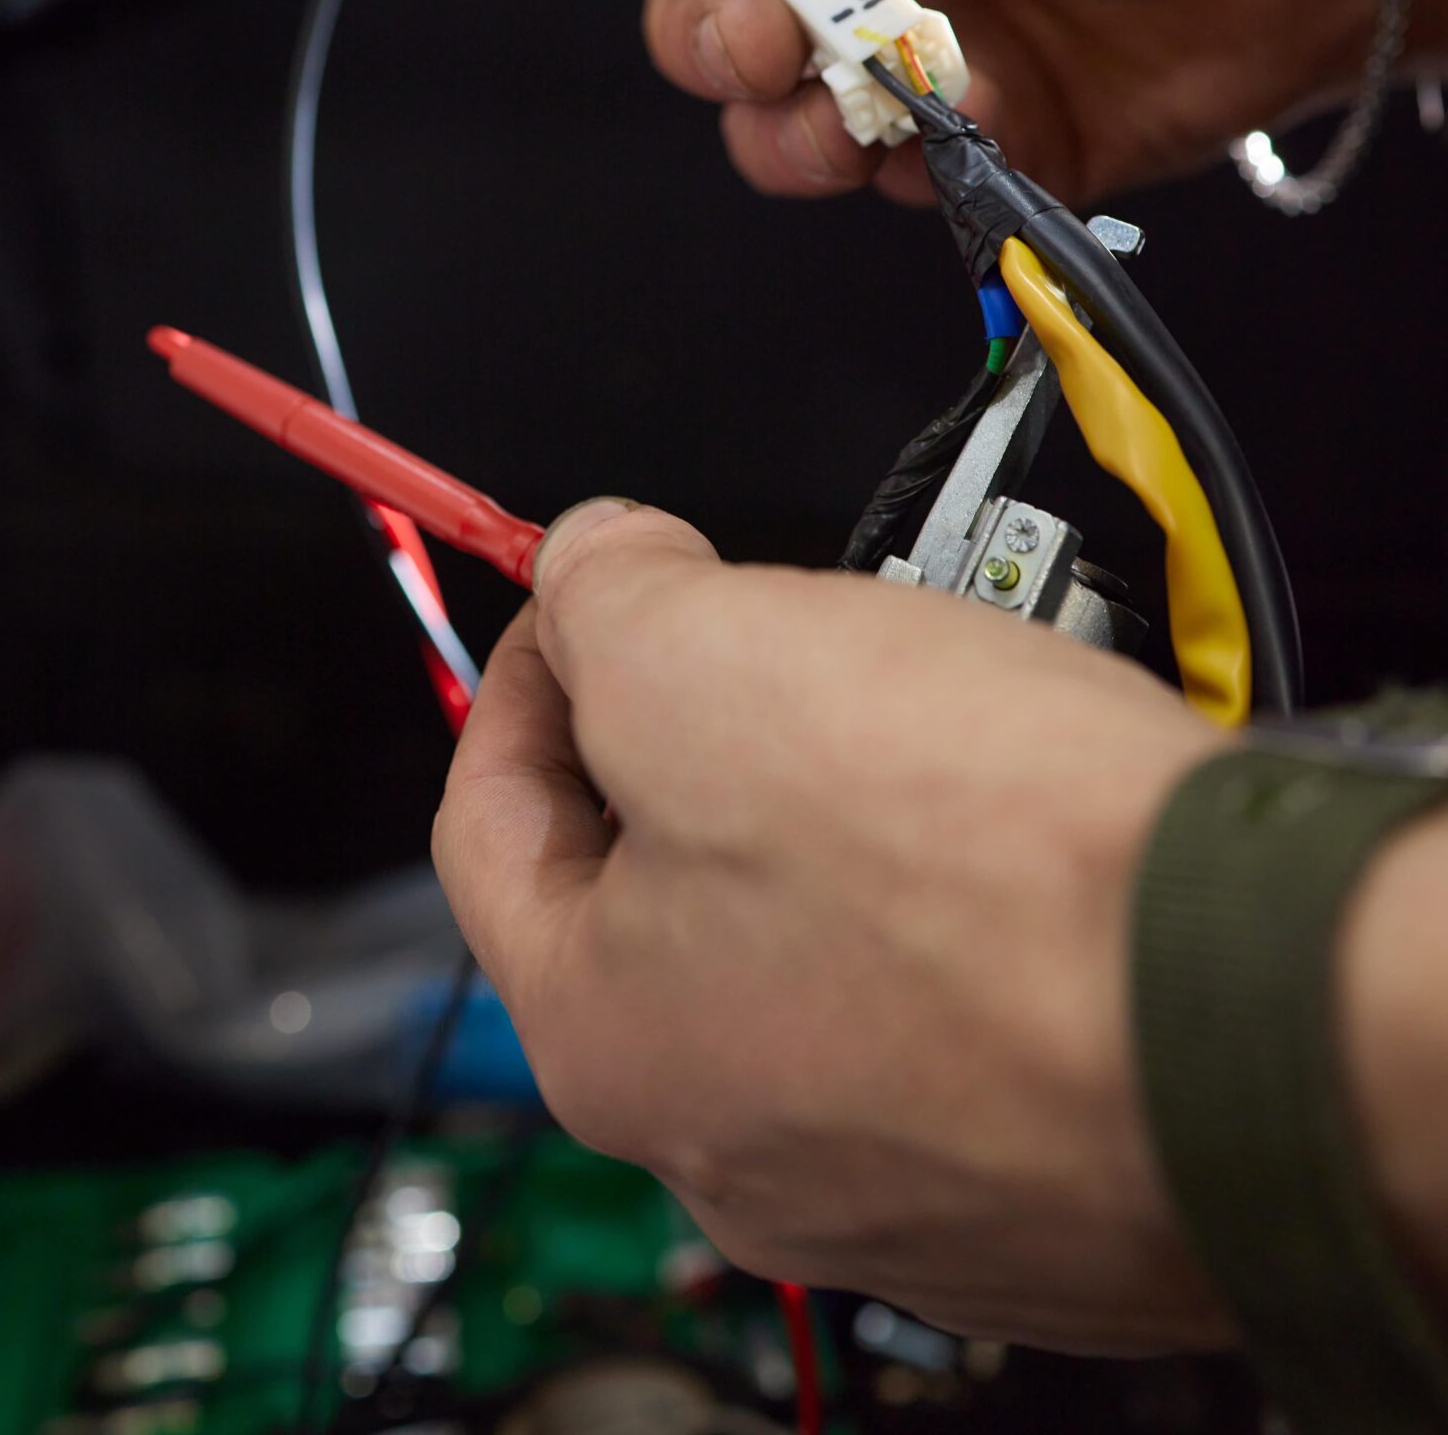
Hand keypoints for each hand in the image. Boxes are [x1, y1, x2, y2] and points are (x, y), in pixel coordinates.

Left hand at [433, 498, 1221, 1350]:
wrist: (1254, 1000)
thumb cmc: (986, 867)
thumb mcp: (704, 647)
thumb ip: (603, 592)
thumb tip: (591, 566)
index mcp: (605, 1037)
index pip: (488, 816)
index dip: (530, 667)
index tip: (583, 600)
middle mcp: (726, 1147)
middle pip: (651, 887)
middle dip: (692, 736)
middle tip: (763, 640)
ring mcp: (884, 1175)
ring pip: (806, 944)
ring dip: (834, 817)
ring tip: (921, 725)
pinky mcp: (1025, 1174)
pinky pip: (946, 1008)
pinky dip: (957, 910)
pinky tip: (1016, 840)